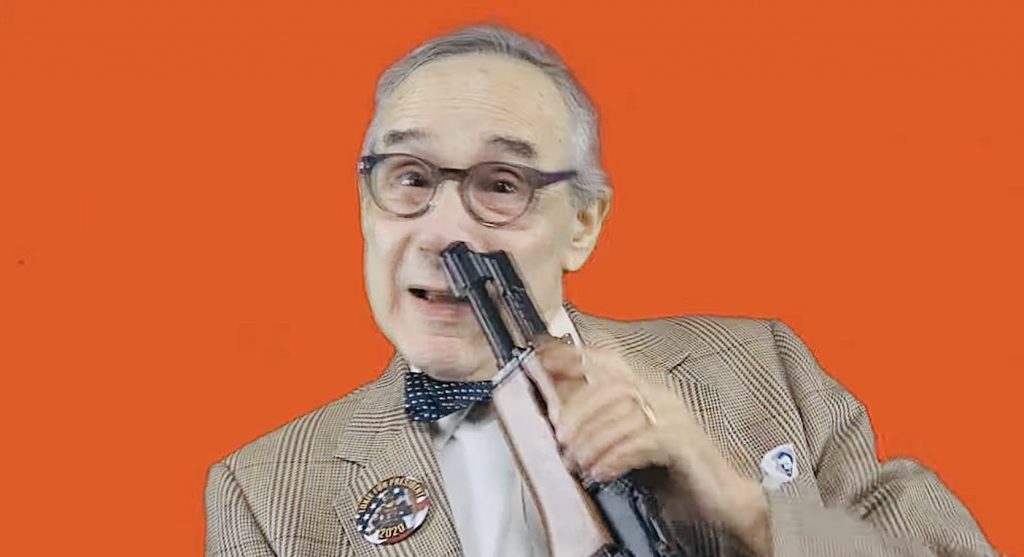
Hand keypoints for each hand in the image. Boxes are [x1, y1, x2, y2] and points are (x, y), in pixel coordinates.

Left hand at [535, 340, 771, 555]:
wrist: (724, 498)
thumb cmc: (677, 473)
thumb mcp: (635, 443)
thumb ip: (606, 426)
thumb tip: (561, 418)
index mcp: (649, 392)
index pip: (609, 363)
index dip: (575, 357)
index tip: (543, 358)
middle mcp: (661, 398)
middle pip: (612, 387)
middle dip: (579, 409)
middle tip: (560, 435)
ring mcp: (674, 418)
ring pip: (624, 414)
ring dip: (593, 438)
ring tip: (576, 460)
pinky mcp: (682, 443)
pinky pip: (642, 442)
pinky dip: (616, 456)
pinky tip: (600, 470)